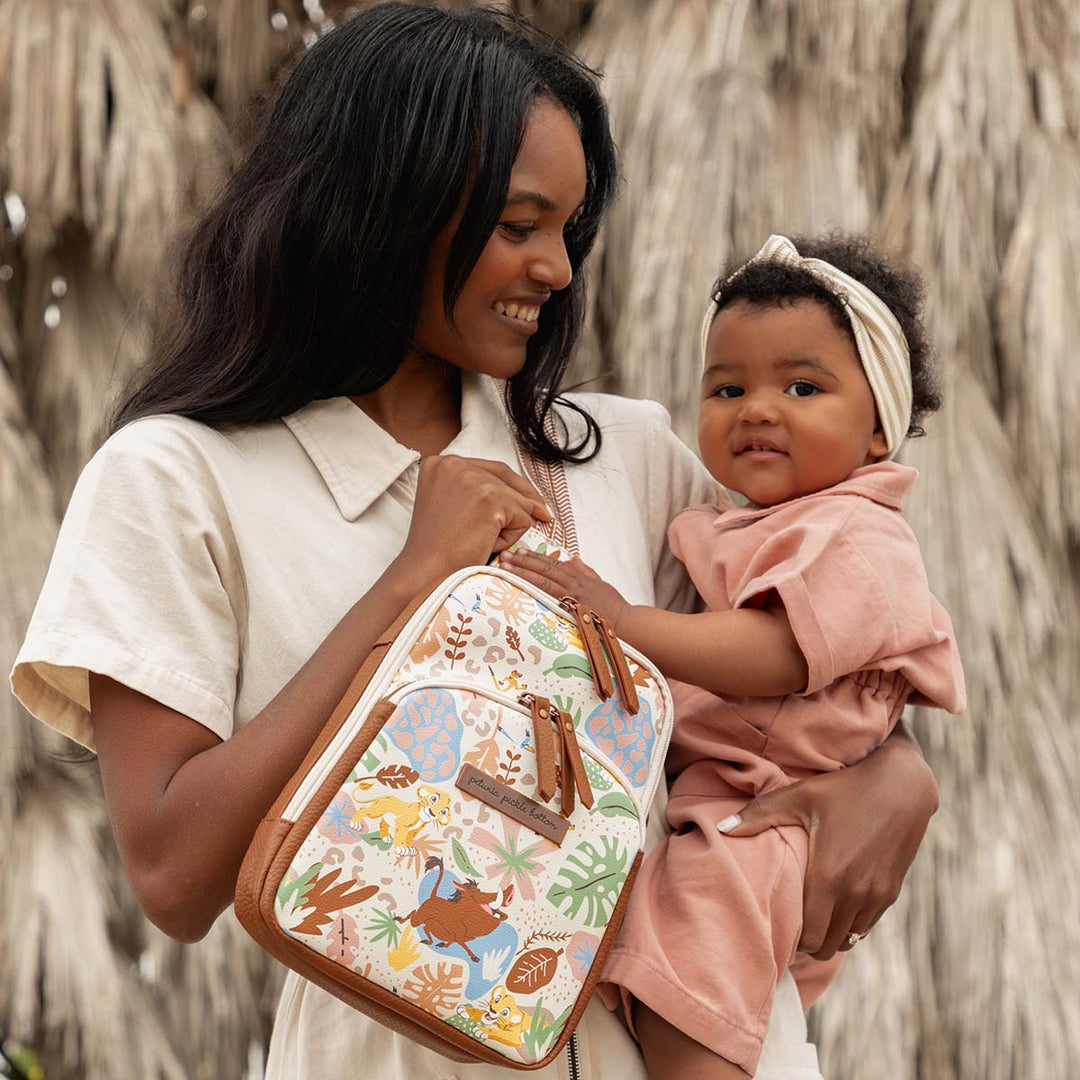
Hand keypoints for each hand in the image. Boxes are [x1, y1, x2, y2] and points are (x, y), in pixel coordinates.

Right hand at [398, 456, 551, 583]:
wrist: (426, 573)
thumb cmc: (439, 550)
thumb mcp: (453, 508)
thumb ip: (479, 493)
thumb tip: (530, 498)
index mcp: (439, 464)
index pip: (488, 468)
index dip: (511, 486)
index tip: (529, 500)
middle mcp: (453, 463)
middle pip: (506, 478)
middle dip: (525, 499)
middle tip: (543, 515)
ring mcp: (471, 478)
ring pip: (517, 500)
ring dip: (509, 525)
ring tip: (481, 542)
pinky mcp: (489, 498)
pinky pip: (522, 517)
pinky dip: (511, 537)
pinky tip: (486, 545)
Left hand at [499, 549, 629, 625]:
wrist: (627, 624)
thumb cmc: (614, 606)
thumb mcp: (600, 583)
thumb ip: (584, 571)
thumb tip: (571, 558)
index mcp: (579, 577)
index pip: (553, 564)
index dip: (534, 558)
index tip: (518, 552)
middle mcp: (574, 584)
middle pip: (544, 570)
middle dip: (523, 562)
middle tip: (504, 556)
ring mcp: (573, 597)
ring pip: (544, 581)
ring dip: (523, 573)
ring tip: (506, 568)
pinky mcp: (573, 611)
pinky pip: (550, 599)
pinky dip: (535, 592)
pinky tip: (520, 589)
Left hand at [718, 722, 937, 959]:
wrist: (902, 785)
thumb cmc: (845, 788)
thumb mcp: (799, 796)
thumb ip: (758, 815)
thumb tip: (720, 829)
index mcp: (830, 877)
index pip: (810, 938)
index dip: (792, 939)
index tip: (777, 928)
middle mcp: (856, 894)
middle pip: (828, 946)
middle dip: (808, 943)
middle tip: (789, 928)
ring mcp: (877, 896)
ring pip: (849, 940)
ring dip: (830, 936)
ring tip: (810, 920)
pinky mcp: (891, 892)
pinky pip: (867, 926)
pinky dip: (849, 926)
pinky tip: (834, 908)